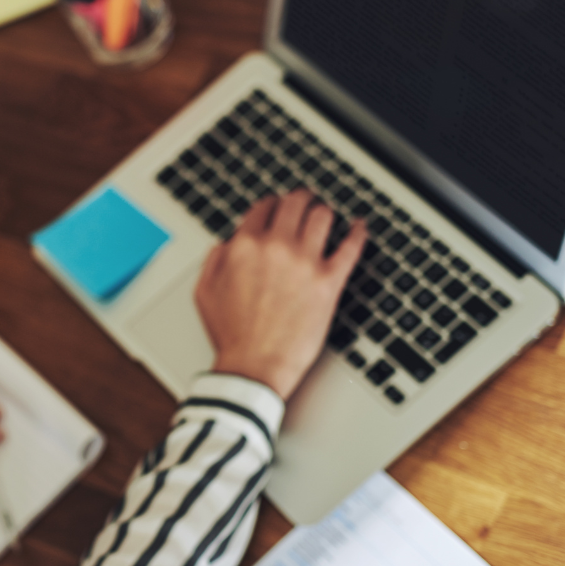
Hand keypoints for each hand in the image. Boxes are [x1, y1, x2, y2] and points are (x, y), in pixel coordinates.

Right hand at [194, 188, 366, 399]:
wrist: (255, 366)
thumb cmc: (231, 335)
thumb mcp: (205, 292)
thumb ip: (213, 261)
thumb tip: (225, 244)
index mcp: (244, 247)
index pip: (263, 208)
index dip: (271, 204)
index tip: (276, 207)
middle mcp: (275, 247)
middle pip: (295, 204)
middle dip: (300, 199)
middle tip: (305, 201)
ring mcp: (305, 263)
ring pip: (323, 216)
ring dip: (323, 212)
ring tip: (326, 215)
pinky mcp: (329, 282)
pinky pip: (351, 247)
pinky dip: (358, 232)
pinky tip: (359, 227)